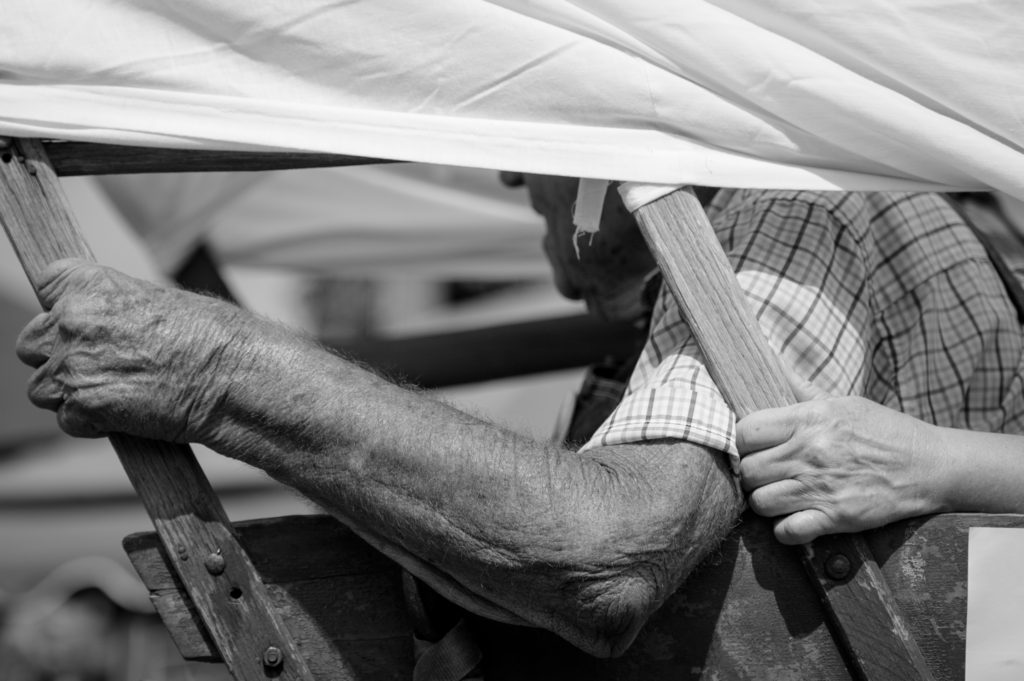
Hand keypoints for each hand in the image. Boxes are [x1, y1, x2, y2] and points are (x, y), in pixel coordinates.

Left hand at [16, 259, 248, 441]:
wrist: (237, 378)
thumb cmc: (217, 340)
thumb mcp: (165, 302)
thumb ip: (119, 309)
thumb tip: (107, 328)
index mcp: (93, 285)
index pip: (48, 283)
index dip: (63, 308)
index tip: (81, 324)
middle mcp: (74, 320)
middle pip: (31, 343)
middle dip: (58, 358)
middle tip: (99, 369)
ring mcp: (74, 366)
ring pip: (42, 389)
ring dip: (71, 396)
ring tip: (116, 397)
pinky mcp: (84, 407)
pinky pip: (68, 421)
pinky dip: (92, 424)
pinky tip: (128, 416)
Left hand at [736, 374, 941, 543]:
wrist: (930, 465)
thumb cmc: (884, 430)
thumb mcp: (843, 402)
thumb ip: (801, 389)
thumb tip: (770, 362)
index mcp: (809, 419)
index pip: (746, 431)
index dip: (741, 442)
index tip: (750, 447)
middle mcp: (809, 452)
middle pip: (747, 470)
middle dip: (750, 474)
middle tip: (765, 474)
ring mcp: (821, 486)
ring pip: (760, 501)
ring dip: (765, 501)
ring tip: (778, 495)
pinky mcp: (835, 517)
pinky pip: (786, 531)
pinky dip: (784, 529)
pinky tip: (794, 519)